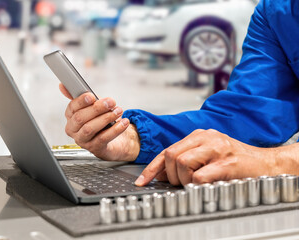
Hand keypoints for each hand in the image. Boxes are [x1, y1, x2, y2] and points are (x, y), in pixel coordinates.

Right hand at [59, 84, 139, 160]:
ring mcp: (83, 141)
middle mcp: (74, 130)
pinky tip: (123, 123)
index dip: (81, 101)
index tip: (91, 96)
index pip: (72, 108)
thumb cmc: (101, 122)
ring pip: (90, 128)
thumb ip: (81, 97)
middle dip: (96, 108)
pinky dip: (115, 129)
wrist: (115, 140)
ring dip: (106, 118)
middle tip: (111, 102)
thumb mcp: (93, 107)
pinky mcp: (95, 148)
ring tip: (118, 111)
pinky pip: (104, 138)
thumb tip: (63, 86)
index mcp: (70, 118)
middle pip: (80, 118)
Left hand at [135, 129, 278, 185]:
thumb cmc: (235, 161)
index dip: (152, 168)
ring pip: (182, 163)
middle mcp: (206, 138)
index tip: (142, 181)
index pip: (167, 150)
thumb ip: (184, 162)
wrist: (265, 163)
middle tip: (181, 183)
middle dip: (170, 175)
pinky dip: (196, 185)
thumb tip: (160, 174)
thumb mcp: (206, 157)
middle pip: (171, 155)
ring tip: (196, 183)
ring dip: (183, 180)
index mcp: (198, 136)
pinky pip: (199, 176)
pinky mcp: (226, 163)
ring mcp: (216, 148)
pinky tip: (205, 185)